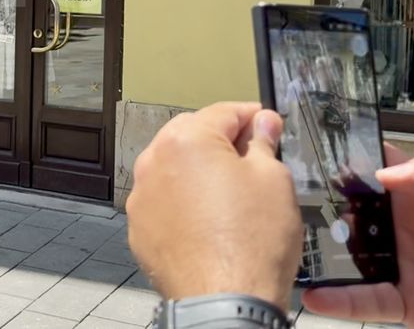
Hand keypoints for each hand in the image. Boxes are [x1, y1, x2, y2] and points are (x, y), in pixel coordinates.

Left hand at [125, 102, 299, 309]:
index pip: (223, 112)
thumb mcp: (274, 181)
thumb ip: (264, 144)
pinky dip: (184, 202)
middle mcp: (153, 162)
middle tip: (255, 157)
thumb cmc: (250, 244)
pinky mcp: (139, 228)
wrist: (224, 302)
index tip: (267, 123)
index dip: (252, 116)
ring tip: (233, 193)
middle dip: (222, 141)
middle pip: (192, 136)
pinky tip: (210, 219)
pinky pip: (164, 201)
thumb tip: (263, 124)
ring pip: (174, 169)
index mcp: (186, 140)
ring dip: (199, 171)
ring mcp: (141, 197)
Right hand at [303, 145, 413, 327]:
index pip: (380, 172)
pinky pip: (369, 300)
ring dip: (325, 251)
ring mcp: (405, 267)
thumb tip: (385, 174)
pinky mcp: (409, 304)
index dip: (350, 163)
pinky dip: (341, 300)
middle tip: (291, 201)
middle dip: (324, 207)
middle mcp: (408, 229)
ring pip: (354, 256)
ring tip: (295, 244)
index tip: (315, 156)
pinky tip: (317, 292)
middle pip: (356, 214)